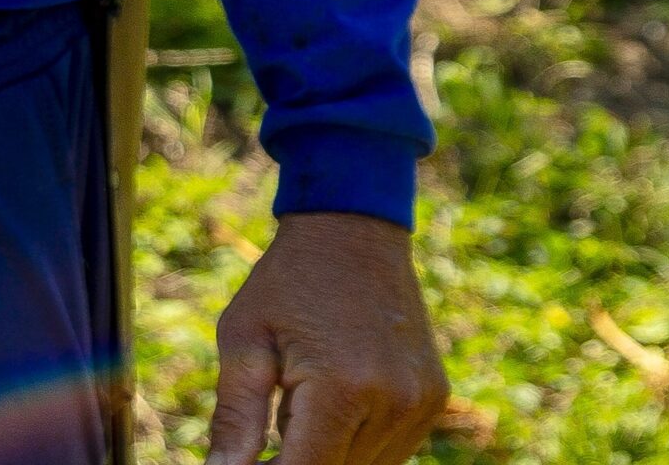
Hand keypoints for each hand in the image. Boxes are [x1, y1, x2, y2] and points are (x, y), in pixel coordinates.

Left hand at [205, 210, 447, 464]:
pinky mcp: (433, 400)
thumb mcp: (244, 337)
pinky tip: (334, 392)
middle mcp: (394, 403)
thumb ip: (235, 416)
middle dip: (296, 455)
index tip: (251, 461)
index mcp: (344, 387)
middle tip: (274, 410)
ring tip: (302, 391)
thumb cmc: (287, 281)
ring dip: (327, 449)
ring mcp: (421, 405)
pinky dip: (355, 439)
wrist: (351, 228)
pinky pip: (390, 448)